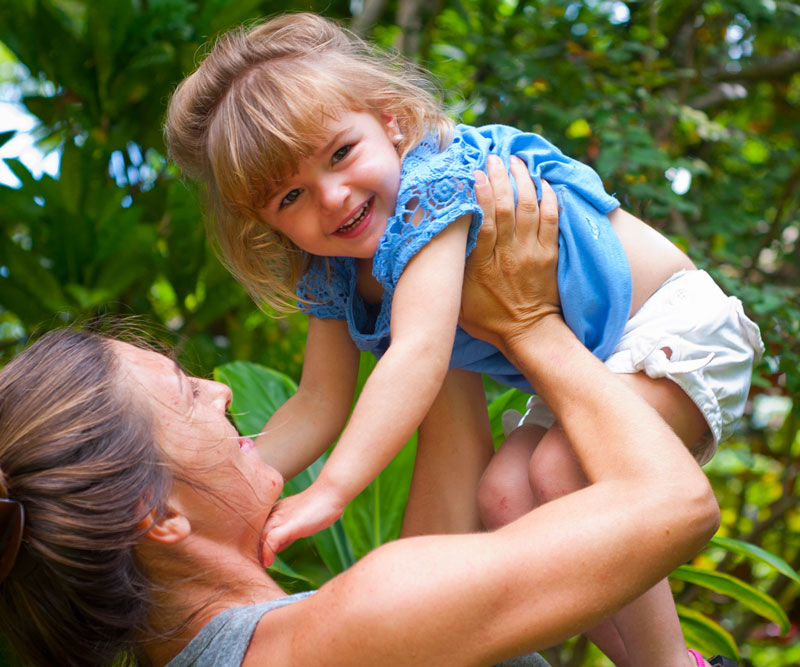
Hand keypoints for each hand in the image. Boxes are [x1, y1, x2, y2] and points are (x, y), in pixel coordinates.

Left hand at [261, 484, 345, 565]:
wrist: (330, 493)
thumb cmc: (318, 507)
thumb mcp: (297, 524)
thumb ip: (285, 535)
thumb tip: (273, 551)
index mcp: (273, 514)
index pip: (257, 534)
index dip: (255, 548)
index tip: (256, 562)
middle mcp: (272, 515)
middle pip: (254, 537)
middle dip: (253, 553)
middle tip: (253, 569)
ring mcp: (279, 519)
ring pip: (259, 539)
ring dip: (257, 555)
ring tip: (258, 569)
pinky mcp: (288, 524)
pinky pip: (271, 540)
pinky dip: (267, 553)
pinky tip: (269, 563)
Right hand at [459, 155, 560, 353]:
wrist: (529, 334)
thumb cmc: (488, 319)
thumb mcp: (459, 299)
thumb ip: (452, 269)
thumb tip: (438, 244)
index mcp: (483, 263)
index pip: (483, 219)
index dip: (480, 193)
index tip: (475, 172)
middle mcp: (509, 253)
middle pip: (506, 206)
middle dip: (501, 177)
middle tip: (494, 157)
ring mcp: (532, 252)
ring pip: (529, 207)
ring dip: (523, 180)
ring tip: (515, 160)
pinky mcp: (550, 254)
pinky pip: (552, 219)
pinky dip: (549, 197)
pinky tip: (542, 182)